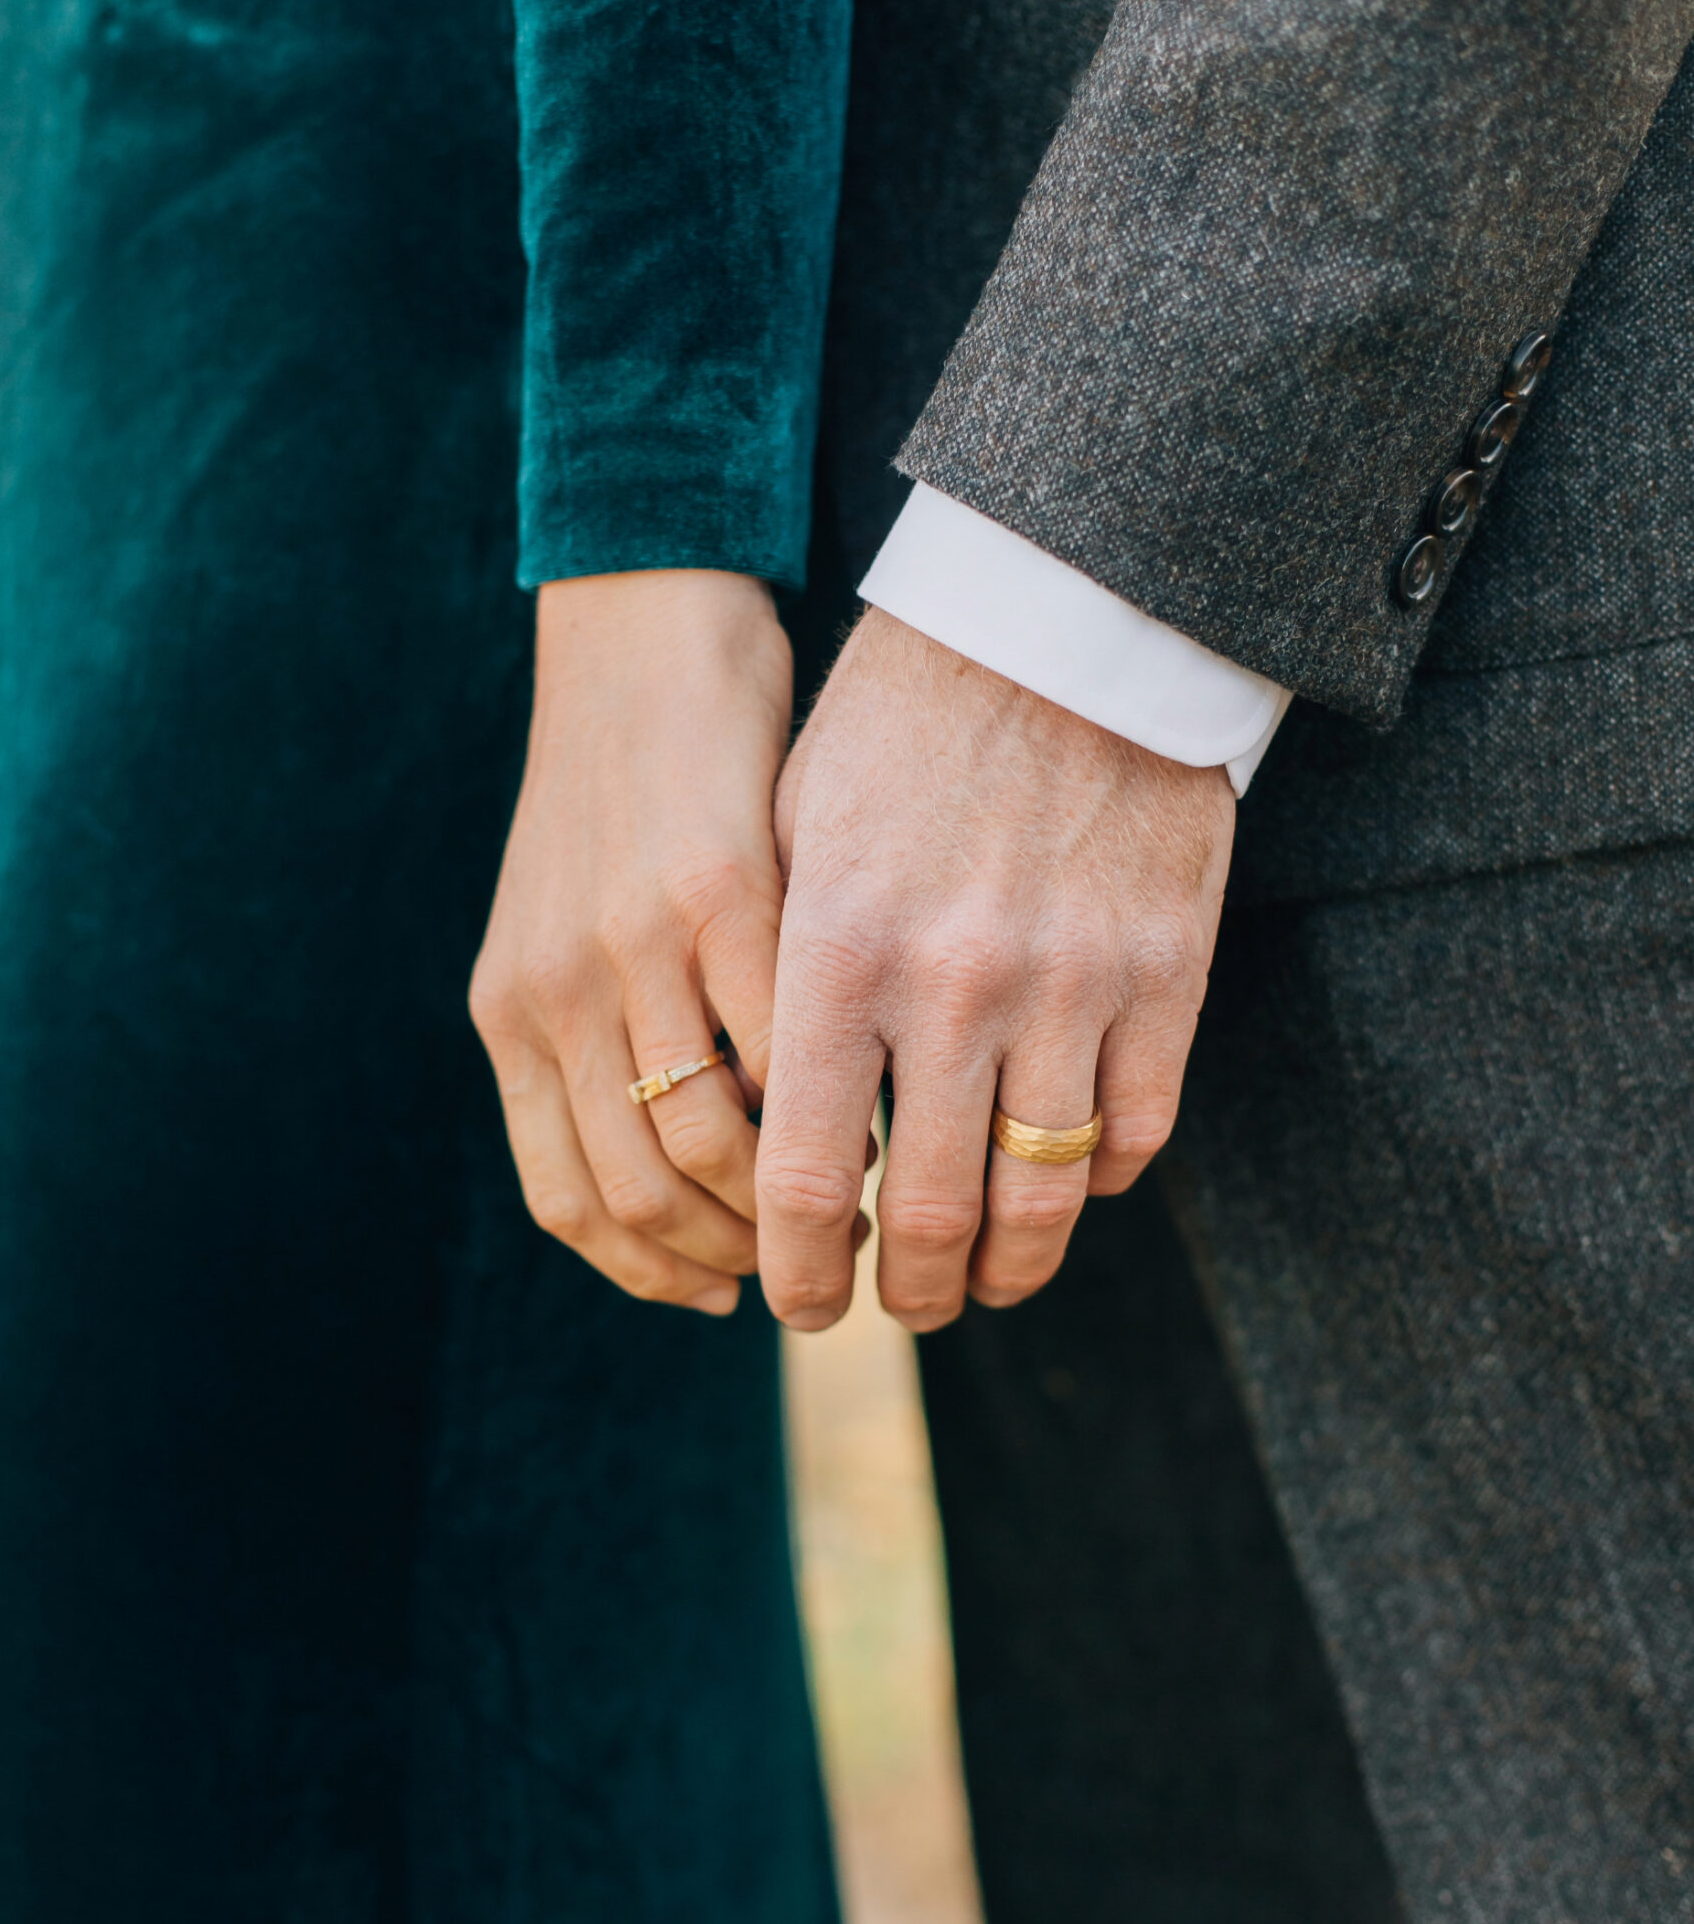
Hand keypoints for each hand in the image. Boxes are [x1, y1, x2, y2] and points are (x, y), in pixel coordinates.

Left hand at [471, 570, 790, 1315]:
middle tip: (816, 1262)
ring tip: (864, 1198)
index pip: (572, 1203)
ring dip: (794, 1198)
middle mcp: (557, 992)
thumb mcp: (576, 926)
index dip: (655, 1274)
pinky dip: (833, 1100)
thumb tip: (680, 1175)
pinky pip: (778, 1043)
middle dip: (740, 1257)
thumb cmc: (624, 794)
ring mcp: (628, 943)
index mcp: (514, 1013)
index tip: (731, 1295)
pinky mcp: (712, 889)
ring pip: (713, 1140)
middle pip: (643, 1193)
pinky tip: (886, 1105)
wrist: (639, 637)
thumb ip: (608, 1042)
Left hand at [757, 606, 1233, 1332]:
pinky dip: (1100, 1178)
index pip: (804, 1181)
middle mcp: (953, 984)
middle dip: (908, 1292)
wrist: (1060, 617)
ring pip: (1043, 1196)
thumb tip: (759, 1120)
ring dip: (1009, 1267)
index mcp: (838, 952)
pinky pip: (1137, 1130)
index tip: (801, 1303)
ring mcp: (1071, 984)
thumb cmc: (899, 721)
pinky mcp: (1164, 971)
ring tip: (986, 1280)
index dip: (799, 1271)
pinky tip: (1068, 1181)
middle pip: (929, 1216)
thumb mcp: (795, 830)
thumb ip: (774, 979)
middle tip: (900, 1306)